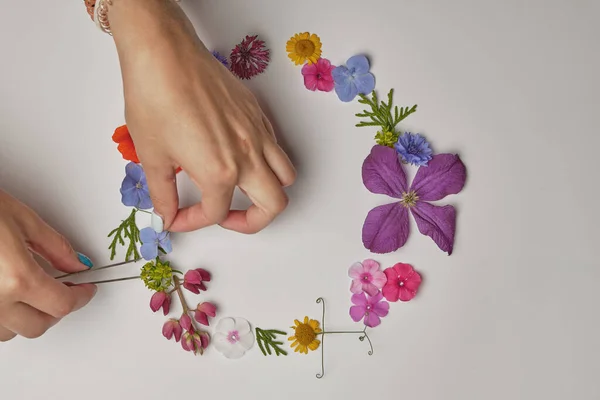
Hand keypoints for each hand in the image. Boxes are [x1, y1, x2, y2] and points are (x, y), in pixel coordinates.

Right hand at [0, 191, 95, 340]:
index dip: (80, 298)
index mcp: (16, 279)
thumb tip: (76, 264)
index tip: (85, 291)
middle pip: (37, 326)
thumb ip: (54, 247)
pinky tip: (3, 294)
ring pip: (8, 332)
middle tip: (63, 290)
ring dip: (24, 317)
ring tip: (27, 291)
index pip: (61, 305)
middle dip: (54, 310)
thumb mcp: (21, 219)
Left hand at [110, 0, 295, 233]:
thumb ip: (163, 194)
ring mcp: (258, 134)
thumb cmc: (155, 98)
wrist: (164, 54)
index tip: (177, 217)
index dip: (192, 222)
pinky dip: (267, 163)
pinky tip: (240, 158)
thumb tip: (166, 214)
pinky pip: (277, 149)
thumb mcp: (152, 155)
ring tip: (244, 193)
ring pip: (285, 177)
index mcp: (219, 172)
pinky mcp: (258, 115)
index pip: (216, 214)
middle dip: (252, 222)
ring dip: (269, 193)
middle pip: (273, 205)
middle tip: (226, 219)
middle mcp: (247, 156)